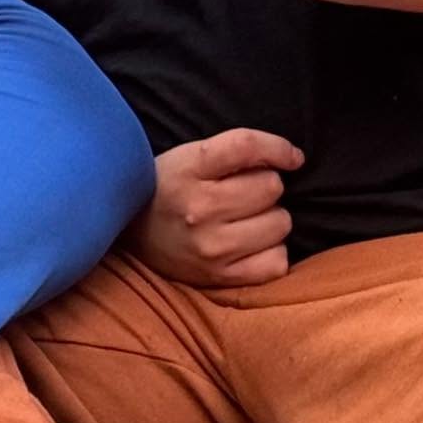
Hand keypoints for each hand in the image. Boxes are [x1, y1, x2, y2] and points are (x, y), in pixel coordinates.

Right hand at [127, 128, 303, 286]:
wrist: (129, 234)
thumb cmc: (167, 188)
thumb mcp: (187, 156)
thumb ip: (234, 150)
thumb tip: (293, 158)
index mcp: (187, 168)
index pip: (246, 146)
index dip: (278, 148)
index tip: (291, 157)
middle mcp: (199, 207)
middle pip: (271, 186)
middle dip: (265, 186)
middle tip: (243, 194)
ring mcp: (211, 246)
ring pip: (280, 223)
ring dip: (271, 218)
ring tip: (245, 219)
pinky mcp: (220, 277)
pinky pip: (277, 262)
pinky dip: (272, 251)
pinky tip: (252, 244)